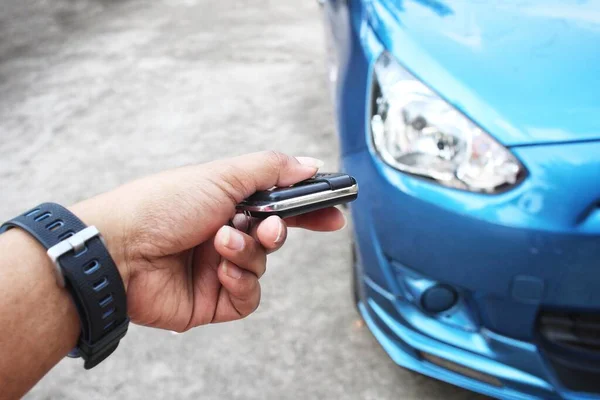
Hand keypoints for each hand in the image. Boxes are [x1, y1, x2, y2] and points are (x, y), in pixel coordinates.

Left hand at [71, 151, 344, 331]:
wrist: (120, 250)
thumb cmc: (161, 205)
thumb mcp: (221, 175)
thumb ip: (271, 169)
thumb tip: (309, 164)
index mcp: (226, 200)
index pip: (278, 202)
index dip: (307, 207)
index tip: (333, 211)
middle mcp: (224, 232)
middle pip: (274, 235)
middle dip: (277, 230)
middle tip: (269, 227)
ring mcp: (218, 267)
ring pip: (262, 264)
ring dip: (248, 252)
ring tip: (222, 243)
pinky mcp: (213, 300)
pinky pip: (249, 296)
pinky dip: (242, 283)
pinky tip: (223, 272)